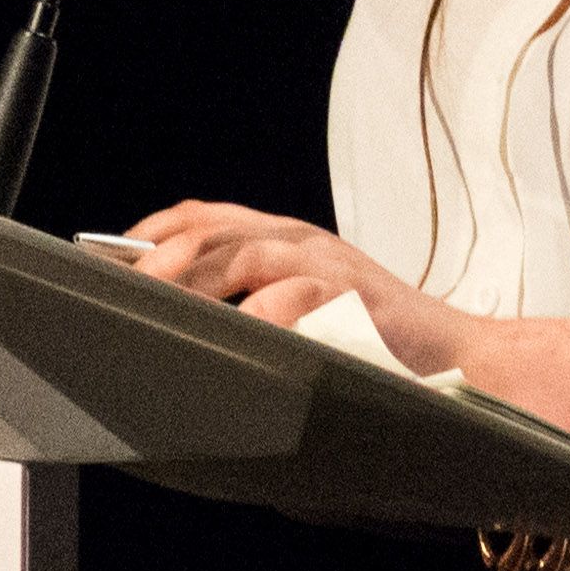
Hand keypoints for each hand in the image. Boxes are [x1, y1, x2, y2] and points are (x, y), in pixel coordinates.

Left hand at [123, 198, 442, 342]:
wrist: (458, 355)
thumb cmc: (378, 338)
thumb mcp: (307, 303)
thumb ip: (253, 297)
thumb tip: (178, 317)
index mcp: (284, 236)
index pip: (203, 215)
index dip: (151, 233)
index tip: (112, 261)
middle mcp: (300, 240)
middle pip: (213, 232)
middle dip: (160, 260)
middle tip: (124, 293)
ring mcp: (329, 265)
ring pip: (245, 255)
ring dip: (198, 281)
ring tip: (164, 309)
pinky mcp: (357, 297)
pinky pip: (300, 294)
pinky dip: (264, 311)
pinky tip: (241, 330)